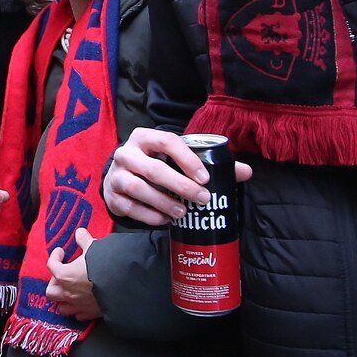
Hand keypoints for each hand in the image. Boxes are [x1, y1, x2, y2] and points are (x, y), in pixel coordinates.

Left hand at [44, 227, 101, 320]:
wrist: (124, 285)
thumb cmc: (106, 264)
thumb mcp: (95, 247)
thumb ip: (84, 240)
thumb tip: (80, 232)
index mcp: (65, 275)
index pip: (52, 265)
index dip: (55, 257)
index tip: (61, 251)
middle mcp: (68, 292)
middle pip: (51, 292)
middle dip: (55, 283)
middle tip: (62, 275)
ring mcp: (78, 305)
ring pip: (62, 308)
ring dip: (63, 300)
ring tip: (70, 292)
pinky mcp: (90, 314)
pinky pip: (78, 315)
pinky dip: (78, 310)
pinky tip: (83, 303)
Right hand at [102, 128, 253, 226]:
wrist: (119, 177)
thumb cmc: (155, 164)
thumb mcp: (176, 158)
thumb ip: (209, 162)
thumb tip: (246, 172)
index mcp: (144, 137)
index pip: (167, 141)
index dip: (187, 159)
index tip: (205, 177)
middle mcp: (126, 153)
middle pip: (153, 169)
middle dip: (181, 186)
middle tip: (203, 199)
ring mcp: (115, 175)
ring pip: (139, 189)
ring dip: (164, 202)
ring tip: (183, 212)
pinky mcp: (111, 196)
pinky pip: (129, 207)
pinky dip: (149, 216)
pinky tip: (165, 220)